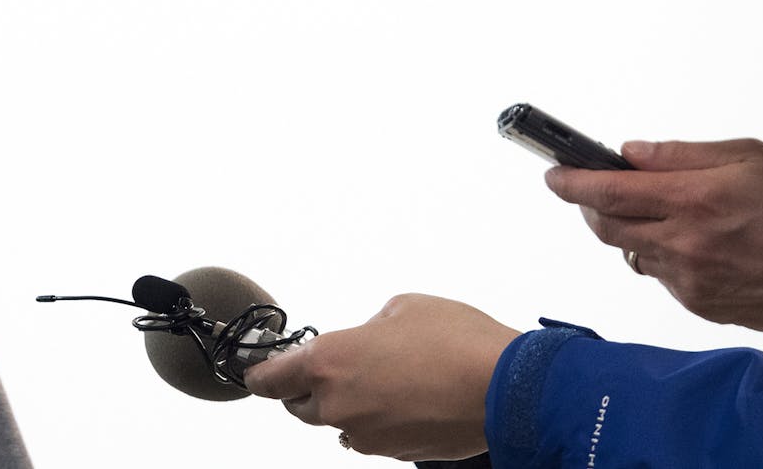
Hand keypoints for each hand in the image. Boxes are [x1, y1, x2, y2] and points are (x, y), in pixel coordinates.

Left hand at [242, 294, 518, 460]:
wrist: (506, 388)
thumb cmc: (456, 340)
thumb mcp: (401, 308)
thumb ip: (367, 328)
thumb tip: (363, 341)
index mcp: (328, 363)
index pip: (271, 380)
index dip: (260, 375)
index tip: (256, 373)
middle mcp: (338, 405)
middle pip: (300, 406)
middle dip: (308, 388)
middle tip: (331, 368)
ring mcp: (366, 435)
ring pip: (338, 423)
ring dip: (346, 405)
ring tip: (382, 380)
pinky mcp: (394, 454)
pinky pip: (371, 435)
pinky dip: (377, 420)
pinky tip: (406, 399)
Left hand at [545, 139, 762, 340]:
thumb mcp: (752, 159)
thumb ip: (682, 154)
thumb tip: (630, 151)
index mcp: (695, 199)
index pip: (608, 190)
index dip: (571, 181)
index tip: (553, 172)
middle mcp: (683, 242)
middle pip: (603, 225)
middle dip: (585, 204)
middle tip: (586, 187)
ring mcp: (686, 278)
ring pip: (627, 249)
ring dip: (624, 228)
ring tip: (649, 209)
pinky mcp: (694, 303)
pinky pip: (656, 273)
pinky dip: (658, 252)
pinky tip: (687, 240)